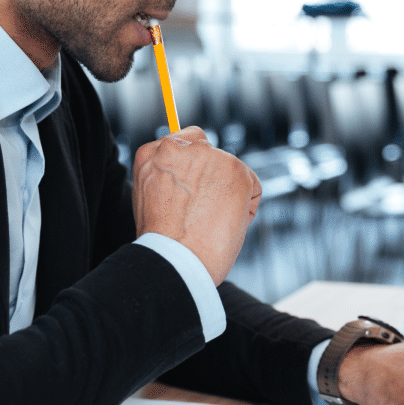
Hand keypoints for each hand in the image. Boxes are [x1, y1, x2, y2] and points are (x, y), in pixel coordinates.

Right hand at [132, 127, 261, 284]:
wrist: (174, 260)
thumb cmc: (163, 243)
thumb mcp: (150, 200)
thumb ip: (168, 179)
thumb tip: (192, 178)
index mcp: (152, 154)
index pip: (183, 144)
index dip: (192, 171)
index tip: (189, 195)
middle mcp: (178, 146)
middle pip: (210, 153)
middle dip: (212, 180)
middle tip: (200, 214)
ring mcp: (208, 155)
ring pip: (232, 171)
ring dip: (229, 196)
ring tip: (209, 224)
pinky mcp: (235, 169)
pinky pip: (253, 188)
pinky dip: (247, 210)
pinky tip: (225, 224)